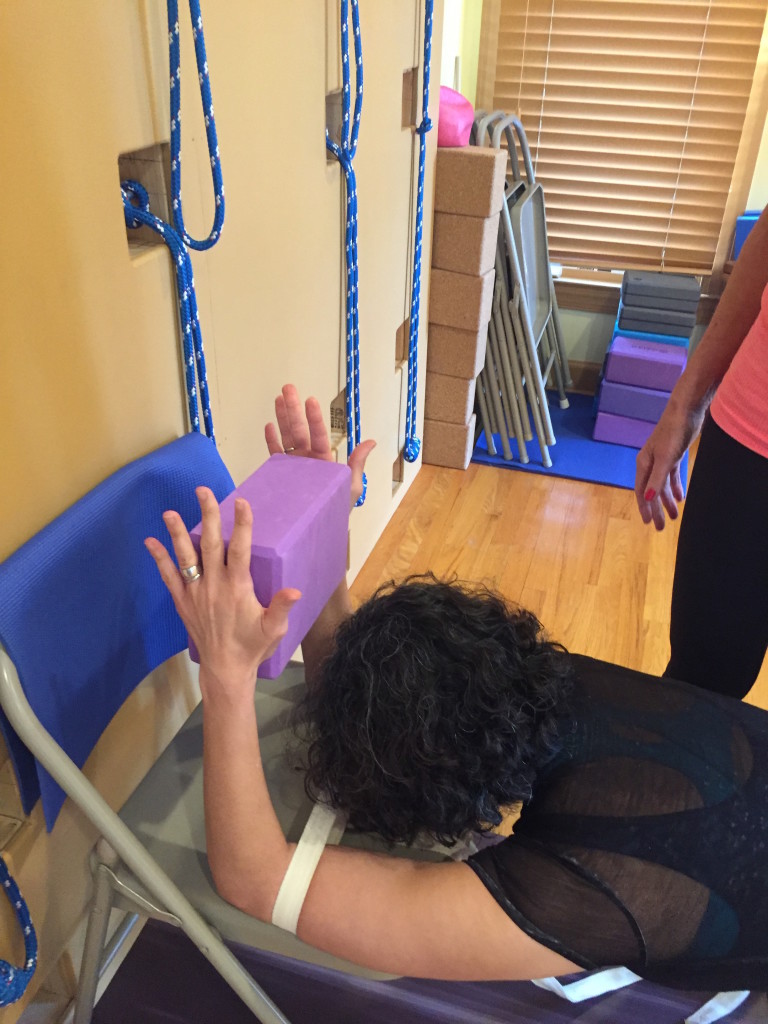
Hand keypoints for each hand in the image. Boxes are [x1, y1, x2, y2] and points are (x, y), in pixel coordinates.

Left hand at [145, 487, 300, 698]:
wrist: (225, 669)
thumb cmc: (252, 646)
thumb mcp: (274, 629)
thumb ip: (281, 607)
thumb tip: (295, 590)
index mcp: (237, 588)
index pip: (240, 549)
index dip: (242, 525)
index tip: (241, 502)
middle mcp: (214, 585)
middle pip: (211, 543)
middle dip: (208, 515)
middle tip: (203, 491)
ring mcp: (196, 592)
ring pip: (186, 556)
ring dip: (178, 533)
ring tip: (170, 512)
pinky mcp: (183, 601)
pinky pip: (169, 576)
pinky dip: (159, 559)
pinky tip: (150, 542)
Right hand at [265, 384, 374, 508]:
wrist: (317, 529)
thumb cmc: (337, 509)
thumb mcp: (351, 486)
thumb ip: (357, 463)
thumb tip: (371, 441)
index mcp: (323, 459)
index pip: (318, 434)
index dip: (314, 418)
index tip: (310, 400)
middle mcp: (307, 459)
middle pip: (299, 430)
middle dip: (293, 409)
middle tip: (288, 388)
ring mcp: (293, 466)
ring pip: (286, 437)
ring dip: (281, 418)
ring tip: (278, 398)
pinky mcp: (281, 475)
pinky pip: (275, 455)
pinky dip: (271, 441)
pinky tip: (269, 426)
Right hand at [635, 401, 704, 529]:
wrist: (685, 411)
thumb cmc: (673, 433)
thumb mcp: (666, 458)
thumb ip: (657, 479)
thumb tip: (647, 499)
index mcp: (644, 464)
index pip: (641, 491)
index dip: (644, 508)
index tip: (647, 523)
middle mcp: (650, 463)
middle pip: (652, 491)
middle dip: (656, 509)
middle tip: (661, 527)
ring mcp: (662, 459)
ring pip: (663, 485)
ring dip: (667, 501)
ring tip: (673, 517)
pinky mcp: (674, 455)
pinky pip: (672, 476)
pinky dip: (675, 487)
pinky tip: (680, 498)